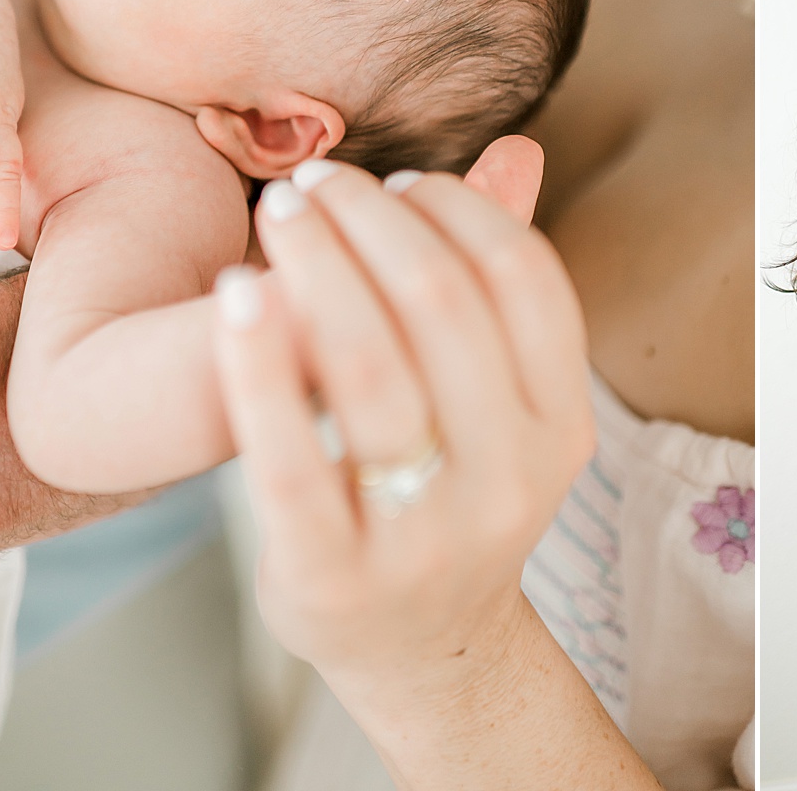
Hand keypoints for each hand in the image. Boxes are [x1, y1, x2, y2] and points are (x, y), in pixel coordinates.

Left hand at [213, 139, 592, 714]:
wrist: (418, 647)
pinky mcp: (330, 575)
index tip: (400, 183)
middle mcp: (508, 482)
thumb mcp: (502, 402)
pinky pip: (284, 452)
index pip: (521, 281)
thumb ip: (502, 283)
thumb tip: (517, 149)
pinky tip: (234, 292)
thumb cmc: (451, 491)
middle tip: (315, 182)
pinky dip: (255, 360)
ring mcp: (422, 535)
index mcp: (562, 429)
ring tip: (278, 213)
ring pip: (367, 366)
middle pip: (440, 305)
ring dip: (316, 262)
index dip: (459, 210)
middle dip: (371, 220)